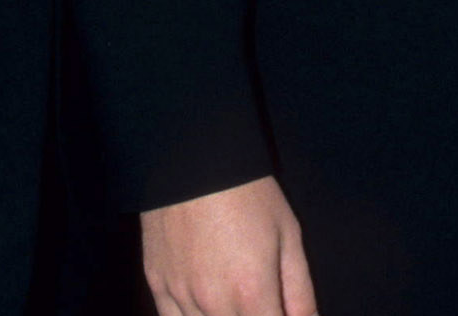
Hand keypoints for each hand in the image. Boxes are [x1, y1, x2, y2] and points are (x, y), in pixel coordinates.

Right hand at [143, 175, 318, 315]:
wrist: (195, 157)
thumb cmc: (248, 194)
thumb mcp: (289, 237)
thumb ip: (300, 294)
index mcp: (252, 294)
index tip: (278, 310)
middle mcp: (214, 303)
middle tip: (259, 302)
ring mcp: (180, 296)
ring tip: (235, 302)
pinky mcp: (157, 284)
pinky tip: (207, 307)